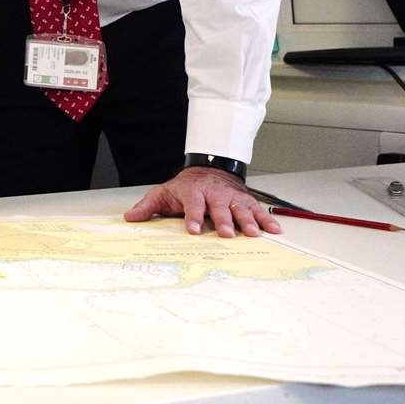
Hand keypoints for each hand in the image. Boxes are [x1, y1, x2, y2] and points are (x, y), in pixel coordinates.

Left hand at [124, 166, 281, 237]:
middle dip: (223, 221)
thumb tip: (130, 218)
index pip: (192, 205)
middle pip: (219, 208)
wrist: (208, 169)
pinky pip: (258, 210)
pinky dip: (267, 220)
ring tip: (253, 234)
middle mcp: (214, 194)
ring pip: (240, 209)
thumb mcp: (163, 193)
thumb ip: (148, 206)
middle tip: (226, 234)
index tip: (193, 230)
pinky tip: (274, 230)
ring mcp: (232, 197)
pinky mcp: (245, 201)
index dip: (193, 217)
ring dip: (247, 221)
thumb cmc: (185, 186)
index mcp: (193, 192)